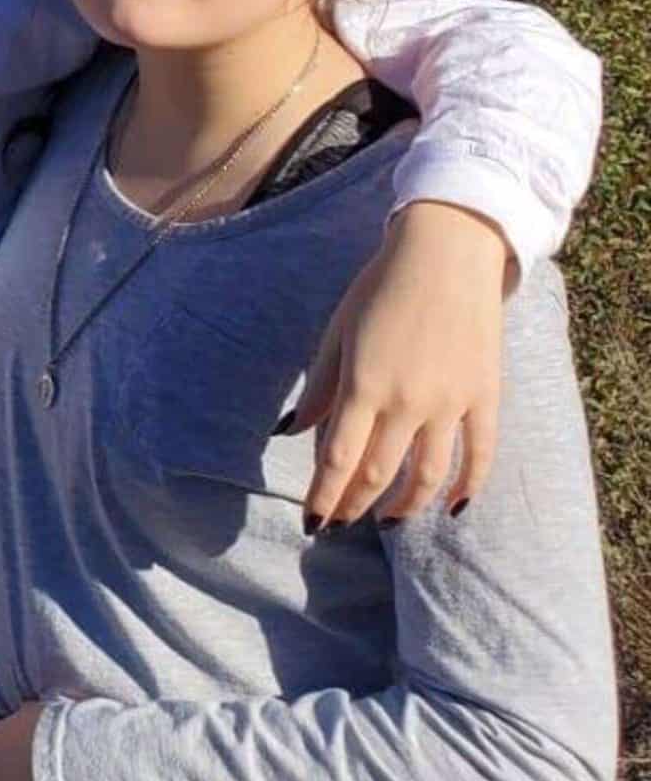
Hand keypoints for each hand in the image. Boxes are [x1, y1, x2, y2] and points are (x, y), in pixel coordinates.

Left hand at [291, 201, 507, 528]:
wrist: (446, 255)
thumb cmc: (380, 287)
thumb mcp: (338, 332)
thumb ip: (321, 386)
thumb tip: (295, 430)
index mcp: (363, 385)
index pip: (338, 460)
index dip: (325, 498)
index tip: (313, 523)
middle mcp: (407, 402)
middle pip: (378, 473)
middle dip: (355, 506)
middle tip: (341, 525)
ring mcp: (450, 402)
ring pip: (428, 474)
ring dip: (406, 505)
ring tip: (388, 520)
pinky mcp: (485, 396)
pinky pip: (479, 453)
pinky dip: (469, 485)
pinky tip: (454, 506)